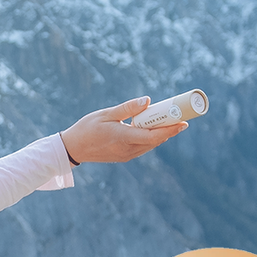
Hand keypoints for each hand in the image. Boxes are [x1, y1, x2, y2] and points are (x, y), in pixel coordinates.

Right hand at [59, 97, 186, 163]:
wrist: (73, 148)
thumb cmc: (86, 128)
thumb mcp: (106, 114)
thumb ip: (128, 108)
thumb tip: (148, 100)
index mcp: (123, 137)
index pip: (153, 135)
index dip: (171, 129)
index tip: (184, 122)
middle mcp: (127, 149)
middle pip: (156, 140)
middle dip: (170, 129)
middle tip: (180, 117)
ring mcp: (126, 155)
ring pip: (151, 145)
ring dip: (161, 134)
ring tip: (169, 120)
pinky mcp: (124, 157)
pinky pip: (143, 148)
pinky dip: (151, 138)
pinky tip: (152, 128)